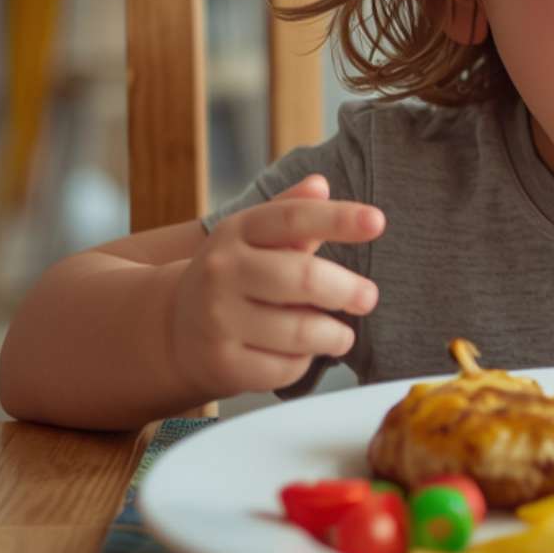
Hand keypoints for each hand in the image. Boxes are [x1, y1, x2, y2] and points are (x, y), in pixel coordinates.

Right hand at [169, 175, 383, 398]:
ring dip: (334, 335)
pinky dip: (304, 363)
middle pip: (303, 278)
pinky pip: (284, 368)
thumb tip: (320, 184)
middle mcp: (222, 271)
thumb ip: (291, 210)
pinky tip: (302, 354)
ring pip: (299, 331)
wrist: (175, 328)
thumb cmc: (235, 276)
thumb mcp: (254, 237)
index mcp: (237, 231)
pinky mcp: (222, 363)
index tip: (378, 222)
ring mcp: (218, 319)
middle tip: (368, 298)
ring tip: (342, 335)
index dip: (339, 218)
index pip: (293, 218)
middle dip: (347, 290)